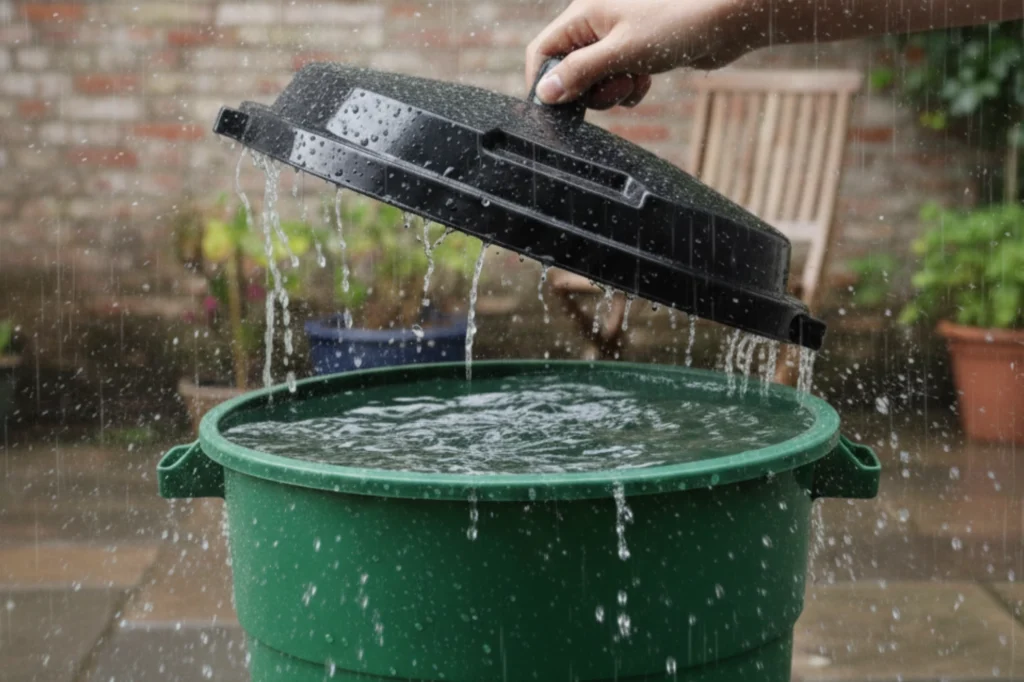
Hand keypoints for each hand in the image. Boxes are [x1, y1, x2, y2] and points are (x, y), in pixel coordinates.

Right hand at [525, 0, 761, 108]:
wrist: (726, 18)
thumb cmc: (676, 24)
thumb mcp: (621, 53)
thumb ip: (579, 72)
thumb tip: (544, 93)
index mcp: (584, 13)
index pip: (543, 50)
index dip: (543, 82)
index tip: (556, 110)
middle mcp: (596, 22)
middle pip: (568, 69)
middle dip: (590, 89)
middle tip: (616, 89)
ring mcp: (617, 36)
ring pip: (595, 78)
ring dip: (612, 91)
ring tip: (636, 80)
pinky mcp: (637, 50)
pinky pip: (618, 79)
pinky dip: (628, 87)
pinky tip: (647, 79)